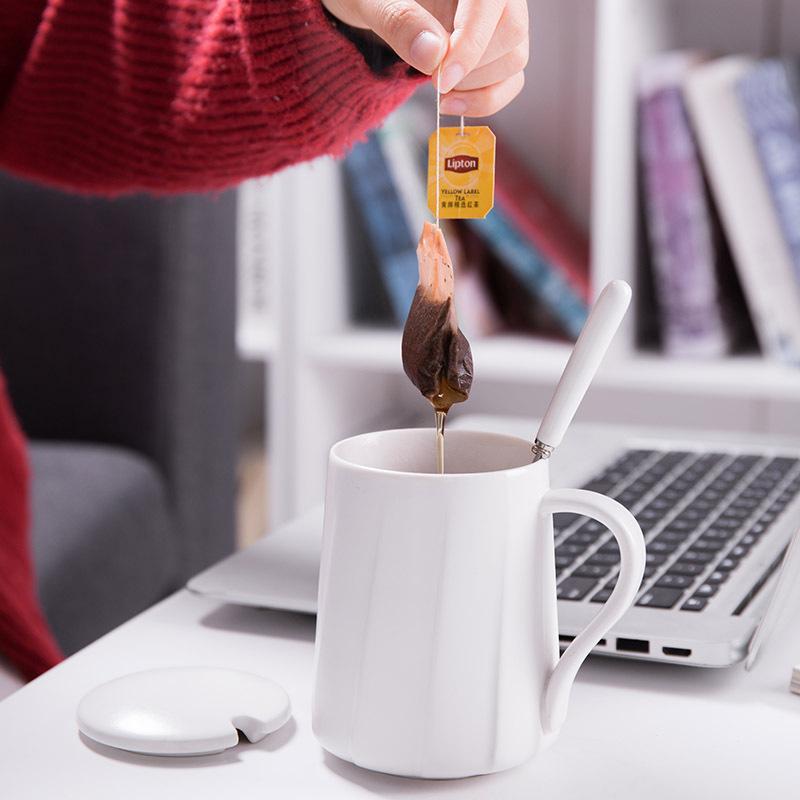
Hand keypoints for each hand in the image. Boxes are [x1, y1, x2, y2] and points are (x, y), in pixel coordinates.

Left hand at [321, 0, 528, 116]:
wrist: (371, 5)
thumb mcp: (369, 3)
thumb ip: (399, 22)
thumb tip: (435, 54)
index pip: (490, 3)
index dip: (472, 43)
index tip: (441, 77)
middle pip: (511, 33)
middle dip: (470, 68)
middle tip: (432, 78)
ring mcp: (500, 21)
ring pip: (514, 59)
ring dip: (476, 86)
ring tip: (437, 86)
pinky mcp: (498, 50)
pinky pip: (511, 80)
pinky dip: (484, 101)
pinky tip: (452, 102)